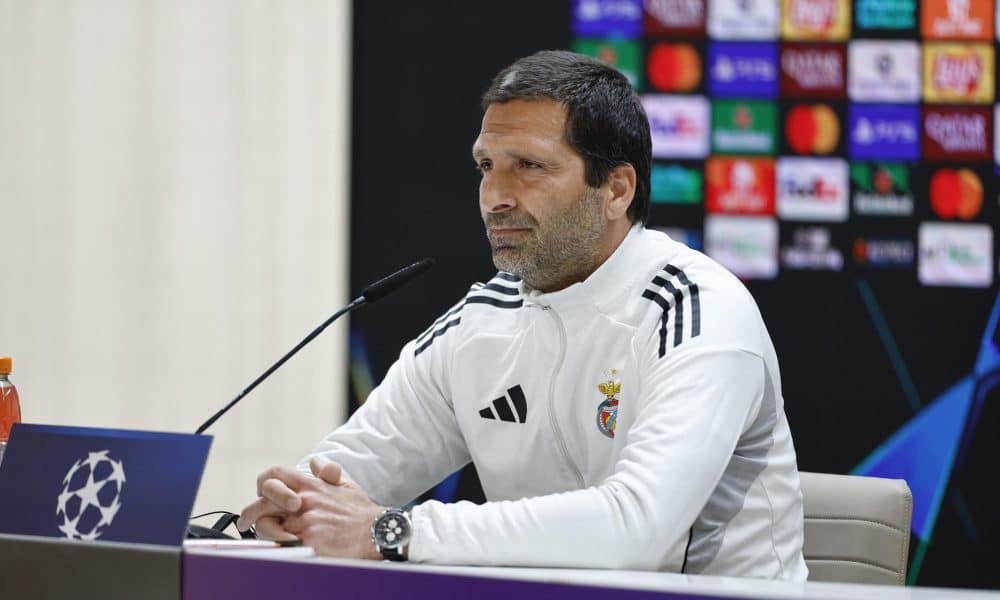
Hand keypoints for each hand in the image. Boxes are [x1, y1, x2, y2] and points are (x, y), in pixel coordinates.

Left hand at [238, 458, 385, 558]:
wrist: (376, 530)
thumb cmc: (361, 510)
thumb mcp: (345, 483)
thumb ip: (326, 472)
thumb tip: (314, 461)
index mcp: (310, 485)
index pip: (275, 476)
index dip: (262, 485)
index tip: (258, 496)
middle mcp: (304, 500)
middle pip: (263, 503)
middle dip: (250, 514)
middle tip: (244, 522)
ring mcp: (304, 520)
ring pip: (268, 527)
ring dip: (264, 533)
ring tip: (266, 539)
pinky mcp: (307, 540)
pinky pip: (282, 545)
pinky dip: (278, 547)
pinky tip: (282, 549)